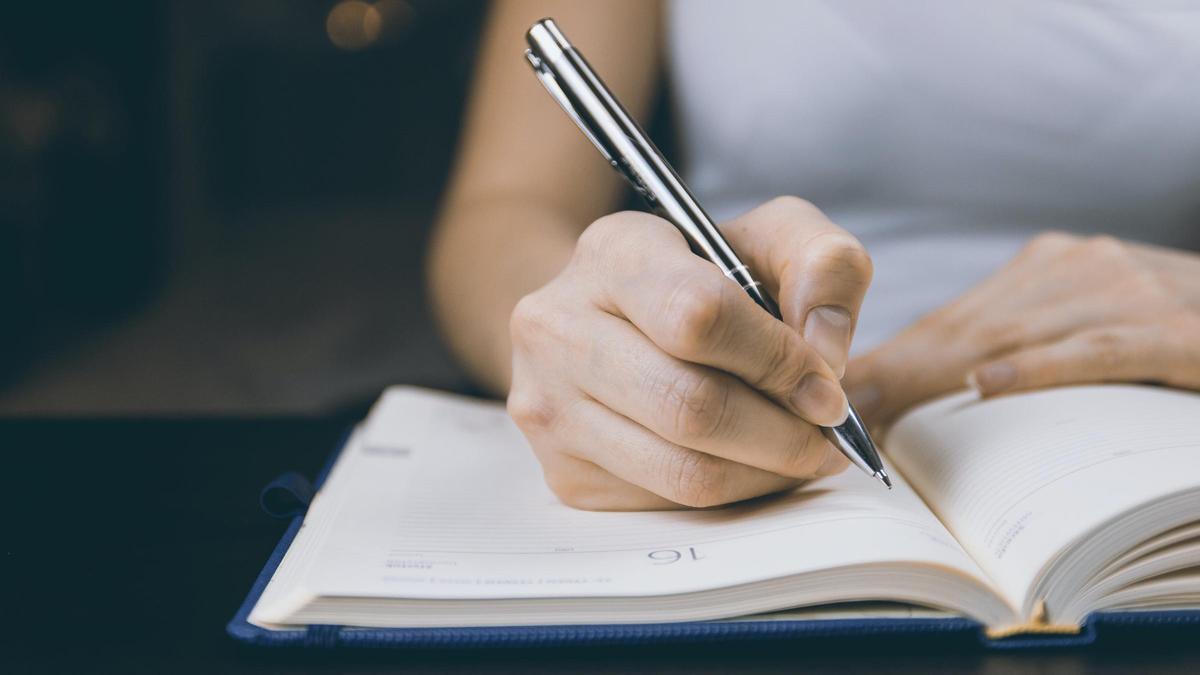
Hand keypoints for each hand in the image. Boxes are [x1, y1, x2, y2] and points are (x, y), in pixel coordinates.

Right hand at [508, 197, 872, 509]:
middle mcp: (558, 327)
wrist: (612, 322)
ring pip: (683, 471)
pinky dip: (732, 494)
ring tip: (799, 452)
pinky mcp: (564, 474)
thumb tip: (825, 352)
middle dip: (782, 433)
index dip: (777, 361)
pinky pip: (669, 505)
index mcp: (614, 252)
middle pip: (690, 406)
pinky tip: (749, 463)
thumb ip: (823, 266)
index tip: (826, 388)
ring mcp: (551, 406)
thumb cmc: (704, 280)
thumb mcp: (770, 241)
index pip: (698, 316)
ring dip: (766, 473)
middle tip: (826, 435)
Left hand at [844, 232, 1199, 428]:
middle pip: (967, 326)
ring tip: (876, 410)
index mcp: (1050, 269)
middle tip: (831, 411)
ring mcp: (1127, 292)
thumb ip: (1026, 341)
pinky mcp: (1177, 330)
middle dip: (894, 372)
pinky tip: (989, 383)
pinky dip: (1040, 367)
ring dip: (938, 375)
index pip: (954, 318)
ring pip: (1016, 335)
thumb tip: (942, 395)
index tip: (835, 394)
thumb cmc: (1172, 331)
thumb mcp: (1091, 320)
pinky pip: (1097, 348)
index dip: (892, 358)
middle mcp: (1077, 269)